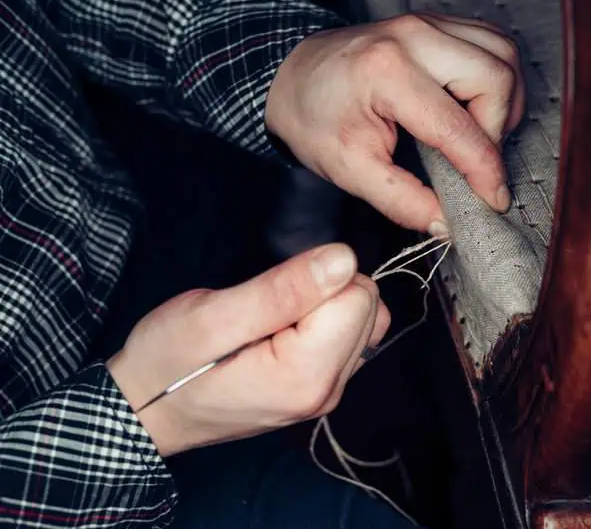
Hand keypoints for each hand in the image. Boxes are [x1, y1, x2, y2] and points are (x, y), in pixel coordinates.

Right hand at [106, 243, 389, 456]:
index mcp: (307, 376)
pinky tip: (283, 329)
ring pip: (362, 320)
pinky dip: (324, 323)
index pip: (357, 297)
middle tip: (264, 308)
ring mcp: (329, 393)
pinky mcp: (323, 387)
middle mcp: (330, 391)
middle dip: (322, 293)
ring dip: (323, 307)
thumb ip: (282, 289)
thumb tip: (345, 259)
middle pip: (365, 309)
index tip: (268, 296)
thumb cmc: (167, 361)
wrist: (146, 410)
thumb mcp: (212, 316)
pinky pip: (349, 338)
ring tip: (271, 320)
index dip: (315, 279)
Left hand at [265, 12, 525, 235]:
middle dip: (498, 128)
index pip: (458, 126)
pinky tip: (476, 107)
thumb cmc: (313, 119)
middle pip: (496, 77)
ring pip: (502, 53)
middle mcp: (414, 37)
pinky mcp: (437, 23)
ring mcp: (429, 23)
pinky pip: (491, 43)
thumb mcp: (349, 170)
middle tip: (477, 161)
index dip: (485, 170)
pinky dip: (495, 78)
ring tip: (480, 133)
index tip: (494, 200)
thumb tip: (448, 224)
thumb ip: (402, 201)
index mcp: (387, 72)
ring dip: (504, 99)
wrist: (290, 76)